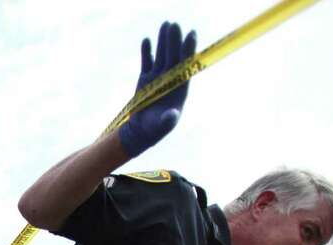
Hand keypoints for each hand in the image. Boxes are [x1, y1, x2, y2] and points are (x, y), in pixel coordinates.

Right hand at [118, 21, 196, 157]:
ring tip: (166, 25)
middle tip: (175, 25)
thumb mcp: (162, 126)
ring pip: (161, 55)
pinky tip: (147, 40)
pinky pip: (146, 62)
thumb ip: (167, 120)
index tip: (191, 35)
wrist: (141, 132)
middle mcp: (170, 79)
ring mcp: (158, 78)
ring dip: (163, 41)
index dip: (188, 50)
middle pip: (174, 56)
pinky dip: (146, 51)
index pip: (185, 64)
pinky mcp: (145, 79)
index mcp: (179, 87)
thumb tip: (172, 115)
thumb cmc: (155, 130)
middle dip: (174, 41)